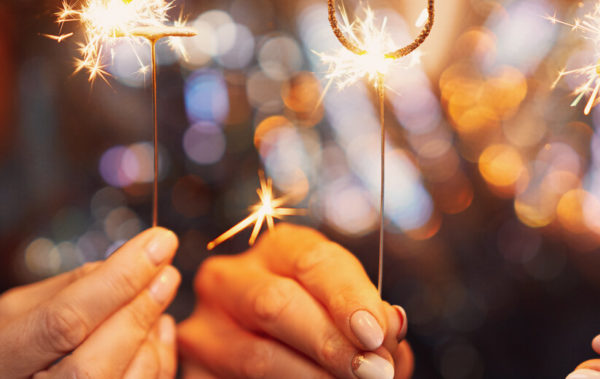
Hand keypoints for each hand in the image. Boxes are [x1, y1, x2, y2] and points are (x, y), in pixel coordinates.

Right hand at [0, 227, 179, 377]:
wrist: (13, 369)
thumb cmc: (13, 345)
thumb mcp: (20, 311)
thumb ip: (69, 289)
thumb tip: (128, 263)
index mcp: (1, 358)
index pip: (63, 322)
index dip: (118, 281)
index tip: (158, 244)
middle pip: (91, 366)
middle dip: (138, 312)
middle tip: (167, 272)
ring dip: (149, 338)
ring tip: (158, 300)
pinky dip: (158, 358)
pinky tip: (155, 332)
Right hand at [178, 224, 412, 378]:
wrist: (274, 354)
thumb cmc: (323, 327)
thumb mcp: (347, 312)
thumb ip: (370, 318)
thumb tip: (392, 326)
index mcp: (278, 250)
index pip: (314, 261)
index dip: (348, 298)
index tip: (377, 333)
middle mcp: (230, 279)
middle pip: (276, 304)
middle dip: (330, 342)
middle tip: (372, 371)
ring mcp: (203, 327)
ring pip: (254, 356)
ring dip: (310, 377)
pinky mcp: (189, 369)